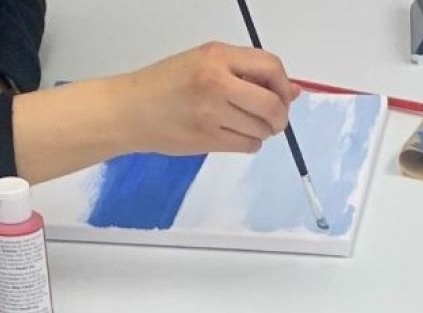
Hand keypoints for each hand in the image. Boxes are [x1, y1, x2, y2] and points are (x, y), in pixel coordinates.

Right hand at [109, 43, 298, 154]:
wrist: (129, 110)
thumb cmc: (165, 84)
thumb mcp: (204, 63)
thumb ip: (247, 73)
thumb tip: (293, 91)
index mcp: (217, 56)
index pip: (271, 67)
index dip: (283, 85)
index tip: (282, 95)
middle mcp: (216, 82)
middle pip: (272, 104)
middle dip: (280, 116)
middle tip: (273, 120)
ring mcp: (211, 113)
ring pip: (262, 129)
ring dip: (262, 131)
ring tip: (244, 125)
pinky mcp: (207, 140)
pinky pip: (247, 145)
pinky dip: (249, 143)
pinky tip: (234, 135)